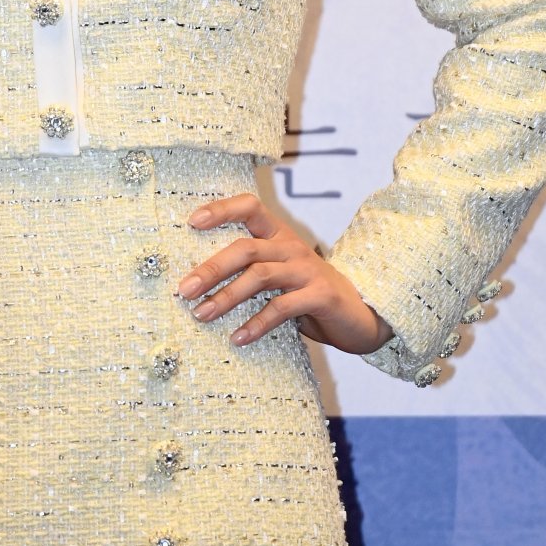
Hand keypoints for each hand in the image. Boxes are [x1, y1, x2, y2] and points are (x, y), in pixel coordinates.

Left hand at [176, 192, 395, 355]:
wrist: (361, 316)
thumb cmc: (308, 294)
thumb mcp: (279, 275)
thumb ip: (249, 271)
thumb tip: (196, 284)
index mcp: (279, 235)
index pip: (250, 207)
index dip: (222, 210)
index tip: (192, 222)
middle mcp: (292, 247)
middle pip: (246, 248)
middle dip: (211, 268)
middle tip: (184, 289)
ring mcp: (307, 270)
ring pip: (260, 276)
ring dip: (226, 297)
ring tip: (201, 315)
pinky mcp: (320, 296)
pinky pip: (282, 308)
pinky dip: (256, 323)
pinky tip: (238, 338)